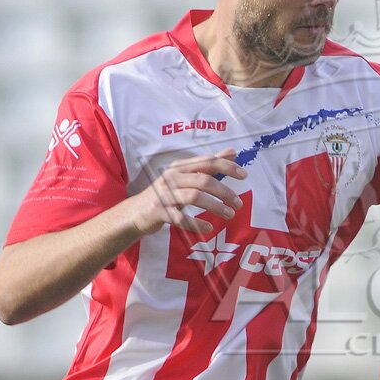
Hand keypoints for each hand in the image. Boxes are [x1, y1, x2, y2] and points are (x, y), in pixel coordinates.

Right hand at [130, 149, 246, 234]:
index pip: (207, 162)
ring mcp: (164, 195)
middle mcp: (172, 178)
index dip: (226, 166)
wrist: (135, 212)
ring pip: (193, 197)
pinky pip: (180, 218)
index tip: (244, 175)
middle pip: (203, 180)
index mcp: (180, 167)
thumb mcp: (186, 176)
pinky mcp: (158, 212)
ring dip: (215, 206)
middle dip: (224, 191)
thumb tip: (233, 151)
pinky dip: (196, 223)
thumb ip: (208, 165)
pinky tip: (208, 227)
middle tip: (238, 203)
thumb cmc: (166, 194)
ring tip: (229, 214)